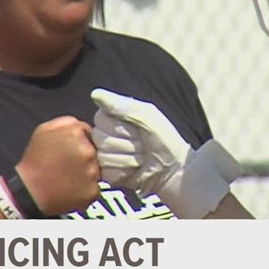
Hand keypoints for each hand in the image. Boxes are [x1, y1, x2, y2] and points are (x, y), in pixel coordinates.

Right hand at [16, 116, 101, 215]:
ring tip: (69, 177)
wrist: (30, 192)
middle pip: (95, 151)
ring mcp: (92, 172)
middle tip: (69, 165)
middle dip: (84, 157)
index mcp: (76, 133)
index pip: (90, 134)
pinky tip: (72, 188)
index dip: (81, 142)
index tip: (70, 150)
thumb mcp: (44, 130)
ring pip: (97, 169)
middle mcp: (88, 151)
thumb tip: (84, 127)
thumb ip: (67, 122)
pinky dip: (86, 188)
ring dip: (87, 172)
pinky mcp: (93, 191)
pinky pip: (95, 187)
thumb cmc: (35, 160)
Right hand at [90, 88, 241, 218]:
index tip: (137, 129)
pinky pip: (106, 172)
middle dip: (125, 143)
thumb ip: (120, 105)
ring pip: (102, 156)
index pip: (99, 118)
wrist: (173, 169)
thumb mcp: (146, 115)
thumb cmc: (164, 139)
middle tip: (141, 145)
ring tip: (141, 158)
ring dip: (127, 158)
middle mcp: (107, 135)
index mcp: (114, 118)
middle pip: (99, 138)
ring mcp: (106, 156)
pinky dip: (123, 172)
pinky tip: (135, 170)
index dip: (118, 126)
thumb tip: (95, 94)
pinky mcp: (108, 174)